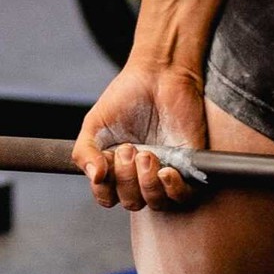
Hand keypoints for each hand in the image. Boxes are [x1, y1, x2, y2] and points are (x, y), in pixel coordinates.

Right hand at [72, 59, 208, 211]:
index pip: (108, 198)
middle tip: (129, 149)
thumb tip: (95, 178)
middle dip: (127, 180)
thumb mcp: (95, 123)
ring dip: (148, 184)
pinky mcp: (189, 164)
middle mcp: (141, 172)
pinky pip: (184, 195)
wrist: (160, 71)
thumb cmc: (127, 94)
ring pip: (156, 202)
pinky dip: (174, 190)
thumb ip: (84, 152)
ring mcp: (165, 168)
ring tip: (147, 154)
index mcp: (117, 167)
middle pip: (132, 202)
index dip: (105, 190)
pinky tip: (167, 172)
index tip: (107, 163)